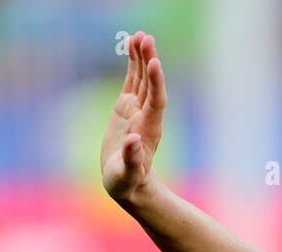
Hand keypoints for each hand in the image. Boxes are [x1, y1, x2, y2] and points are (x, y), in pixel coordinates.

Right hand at [101, 31, 166, 204]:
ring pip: (141, 80)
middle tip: (146, 38)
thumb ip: (132, 160)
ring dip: (141, 58)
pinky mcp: (126, 109)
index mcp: (149, 130)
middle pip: (150, 85)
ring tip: (140, 36)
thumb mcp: (128, 176)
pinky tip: (130, 48)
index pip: (156, 101)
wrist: (129, 185)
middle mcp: (146, 117)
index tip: (154, 63)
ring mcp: (136, 111)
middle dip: (149, 61)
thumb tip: (133, 141)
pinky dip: (131, 66)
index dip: (156, 82)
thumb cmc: (128, 184)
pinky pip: (131, 83)